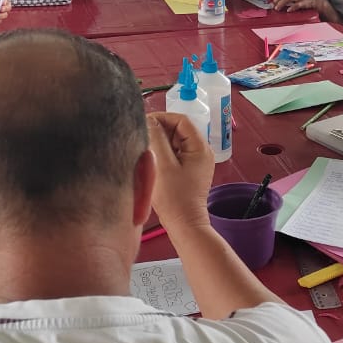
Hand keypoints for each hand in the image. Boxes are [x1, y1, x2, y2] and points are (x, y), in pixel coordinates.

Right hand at [146, 112, 214, 229]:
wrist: (184, 224)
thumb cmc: (173, 197)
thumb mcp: (162, 164)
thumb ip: (156, 138)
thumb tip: (149, 120)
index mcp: (200, 147)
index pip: (181, 120)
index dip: (162, 118)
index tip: (143, 123)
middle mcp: (201, 152)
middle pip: (179, 130)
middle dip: (159, 130)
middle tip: (141, 137)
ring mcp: (196, 162)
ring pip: (175, 142)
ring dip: (160, 142)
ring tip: (145, 149)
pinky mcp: (189, 171)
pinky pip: (175, 154)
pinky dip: (163, 153)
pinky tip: (152, 160)